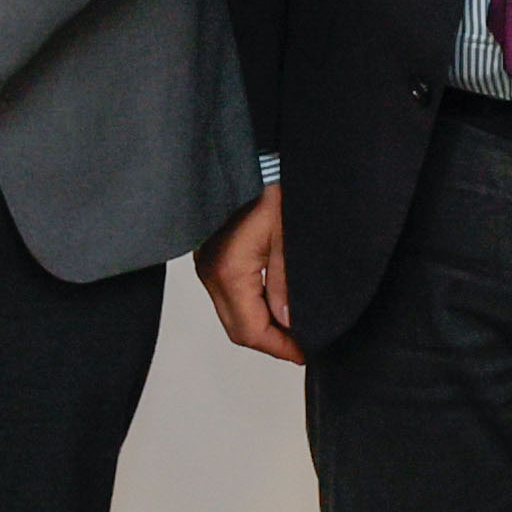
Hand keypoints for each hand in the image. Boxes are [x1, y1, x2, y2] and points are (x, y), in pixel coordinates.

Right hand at [201, 184, 298, 359]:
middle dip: (270, 342)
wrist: (253, 159)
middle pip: (237, 329)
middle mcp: (210, 272)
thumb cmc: (271, 188)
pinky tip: (274, 303)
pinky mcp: (210, 258)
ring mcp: (206, 265)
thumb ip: (285, 283)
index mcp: (229, 271)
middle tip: (302, 345)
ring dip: (260, 326)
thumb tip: (288, 322)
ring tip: (292, 326)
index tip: (304, 353)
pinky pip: (227, 296)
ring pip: (231, 315)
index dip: (279, 348)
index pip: (250, 330)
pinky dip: (250, 308)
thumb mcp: (288, 238)